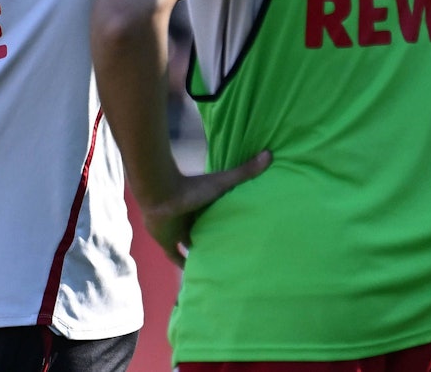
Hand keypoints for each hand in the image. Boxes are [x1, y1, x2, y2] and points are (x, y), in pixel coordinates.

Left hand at [140, 150, 271, 267]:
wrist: (161, 195)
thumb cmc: (192, 187)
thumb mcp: (223, 182)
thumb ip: (244, 171)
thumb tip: (269, 154)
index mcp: (202, 204)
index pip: (215, 214)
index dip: (225, 220)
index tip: (239, 228)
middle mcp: (190, 217)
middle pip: (203, 229)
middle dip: (213, 237)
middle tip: (231, 251)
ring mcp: (177, 229)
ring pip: (189, 243)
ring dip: (199, 252)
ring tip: (217, 265)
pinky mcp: (166, 241)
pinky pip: (175, 256)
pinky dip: (183, 265)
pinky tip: (195, 275)